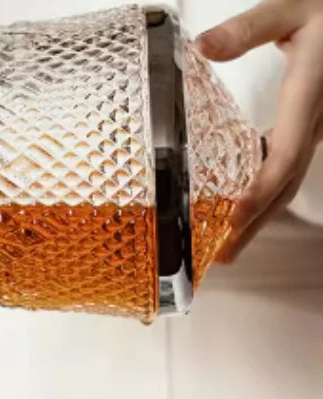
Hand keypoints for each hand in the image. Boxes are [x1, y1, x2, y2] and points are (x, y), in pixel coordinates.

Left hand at [197, 0, 322, 262]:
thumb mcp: (292, 7)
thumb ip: (250, 27)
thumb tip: (204, 47)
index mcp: (309, 97)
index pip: (284, 157)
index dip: (259, 192)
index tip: (233, 219)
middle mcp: (316, 121)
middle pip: (286, 184)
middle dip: (255, 223)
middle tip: (223, 256)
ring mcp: (316, 127)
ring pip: (289, 181)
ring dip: (259, 217)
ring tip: (228, 247)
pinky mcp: (310, 126)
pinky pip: (287, 167)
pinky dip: (264, 194)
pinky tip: (241, 208)